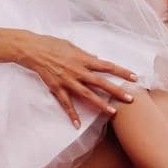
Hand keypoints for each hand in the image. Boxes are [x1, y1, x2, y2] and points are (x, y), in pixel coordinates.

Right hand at [11, 31, 137, 126]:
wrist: (32, 49)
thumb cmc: (51, 44)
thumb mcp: (71, 45)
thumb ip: (85, 54)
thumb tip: (96, 59)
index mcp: (83, 59)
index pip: (107, 66)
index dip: (121, 72)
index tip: (134, 77)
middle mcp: (78, 71)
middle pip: (101, 83)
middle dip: (116, 91)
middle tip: (130, 99)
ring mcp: (67, 81)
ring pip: (87, 95)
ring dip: (100, 104)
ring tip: (112, 112)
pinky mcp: (57, 88)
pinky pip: (66, 103)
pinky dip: (71, 114)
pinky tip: (77, 124)